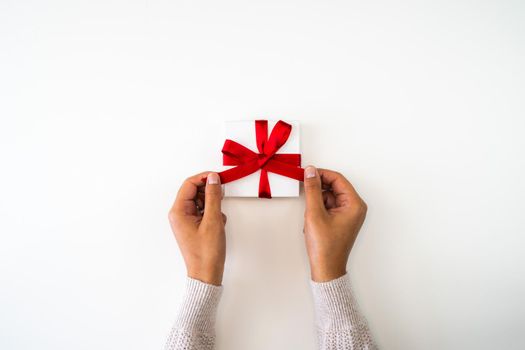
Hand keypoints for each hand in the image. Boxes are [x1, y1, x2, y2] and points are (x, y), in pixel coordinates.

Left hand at [168, 172, 225, 285]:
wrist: (206, 274)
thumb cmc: (206, 252)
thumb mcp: (213, 220)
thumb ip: (213, 196)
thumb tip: (213, 179)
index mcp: (178, 211)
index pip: (189, 184)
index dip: (204, 178)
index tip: (218, 177)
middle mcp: (179, 214)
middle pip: (194, 191)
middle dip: (209, 193)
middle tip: (221, 197)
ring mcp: (185, 220)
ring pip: (200, 201)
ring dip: (212, 205)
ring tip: (218, 217)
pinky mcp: (193, 226)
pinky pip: (203, 211)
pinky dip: (212, 214)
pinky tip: (217, 224)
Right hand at [302, 166, 366, 281]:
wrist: (326, 268)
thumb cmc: (325, 246)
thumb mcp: (315, 213)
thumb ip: (313, 189)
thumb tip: (311, 172)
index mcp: (354, 204)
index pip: (338, 179)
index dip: (321, 174)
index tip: (306, 173)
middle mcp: (354, 208)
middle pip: (335, 186)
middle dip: (319, 188)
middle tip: (304, 188)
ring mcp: (349, 214)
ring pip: (330, 196)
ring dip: (318, 200)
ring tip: (311, 214)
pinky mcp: (341, 220)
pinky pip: (329, 206)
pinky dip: (319, 208)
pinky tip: (313, 219)